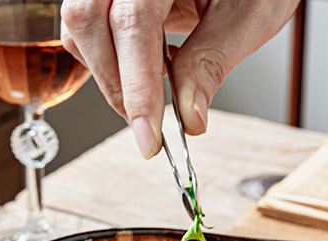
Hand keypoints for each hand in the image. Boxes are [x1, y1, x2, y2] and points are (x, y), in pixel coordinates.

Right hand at [60, 0, 299, 157]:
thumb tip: (189, 118)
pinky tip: (146, 67)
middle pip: (87, 21)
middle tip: (149, 127)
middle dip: (117, 85)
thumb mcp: (247, 16)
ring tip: (154, 90)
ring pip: (80, 27)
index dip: (137, 87)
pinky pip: (90, 27)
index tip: (148, 138)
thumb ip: (211, 62)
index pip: (132, 24)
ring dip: (111, 74)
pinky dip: (111, 60)